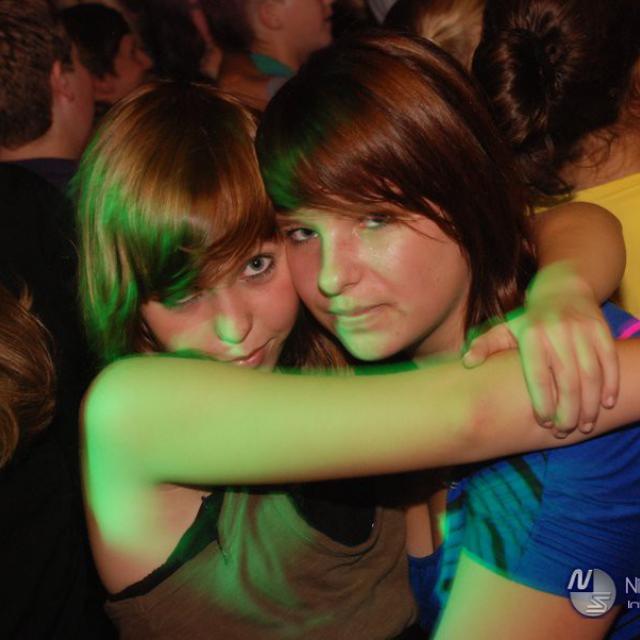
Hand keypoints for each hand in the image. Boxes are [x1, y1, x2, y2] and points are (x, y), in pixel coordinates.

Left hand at [463, 262, 617, 435]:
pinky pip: (609, 360)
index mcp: (531, 335)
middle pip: (566, 380)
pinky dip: (611, 384)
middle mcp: (556, 331)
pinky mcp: (600, 328)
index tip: (543, 423)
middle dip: (568, 411)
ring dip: (590, 404)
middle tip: (564, 431)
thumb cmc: (529, 319)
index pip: (538, 377)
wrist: (562, 288)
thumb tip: (467, 362)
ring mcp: (580, 329)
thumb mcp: (504, 328)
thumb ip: (484, 345)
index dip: (543, 403)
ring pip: (590, 374)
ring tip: (585, 425)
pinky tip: (608, 404)